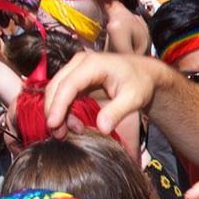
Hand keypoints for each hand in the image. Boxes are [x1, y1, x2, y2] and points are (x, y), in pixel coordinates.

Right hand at [44, 51, 167, 138]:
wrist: (144, 74)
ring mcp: (76, 69)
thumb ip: (117, 112)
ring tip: (70, 132)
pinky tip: (75, 124)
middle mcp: (80, 63)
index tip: (53, 124)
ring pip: (56, 91)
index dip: (58, 105)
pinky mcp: (76, 78)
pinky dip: (64, 110)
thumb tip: (102, 128)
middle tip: (59, 135)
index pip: (69, 84)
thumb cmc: (141, 82)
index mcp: (94, 64)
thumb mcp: (134, 98)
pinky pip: (63, 94)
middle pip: (56, 87)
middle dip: (54, 112)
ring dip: (58, 113)